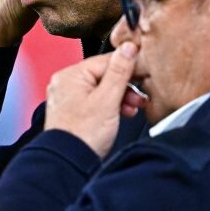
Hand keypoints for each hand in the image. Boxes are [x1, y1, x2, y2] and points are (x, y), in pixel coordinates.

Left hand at [44, 42, 144, 158]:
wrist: (70, 163)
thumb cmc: (83, 134)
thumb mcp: (108, 99)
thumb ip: (120, 71)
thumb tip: (128, 48)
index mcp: (70, 75)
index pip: (105, 61)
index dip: (127, 68)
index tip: (143, 73)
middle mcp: (66, 84)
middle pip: (103, 76)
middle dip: (125, 87)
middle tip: (139, 97)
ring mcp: (68, 98)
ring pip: (101, 90)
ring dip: (120, 98)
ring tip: (132, 108)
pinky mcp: (73, 112)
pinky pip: (95, 102)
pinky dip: (110, 106)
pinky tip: (121, 114)